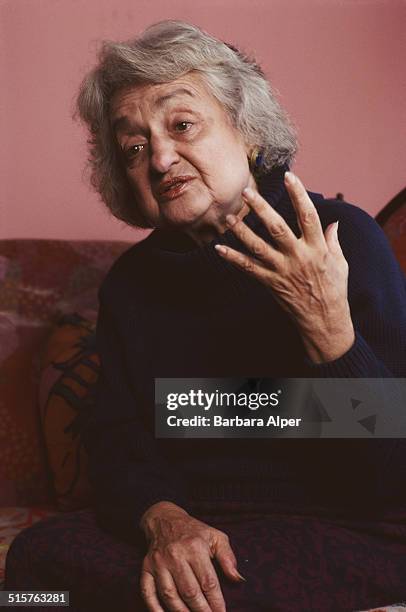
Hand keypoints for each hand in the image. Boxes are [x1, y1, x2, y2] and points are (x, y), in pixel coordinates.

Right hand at [140, 502, 243, 610]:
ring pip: (170, 595)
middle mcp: (175, 555)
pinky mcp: (146, 568)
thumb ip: (228, 557)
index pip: (208, 581)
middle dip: (202, 611)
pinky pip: (147, 592)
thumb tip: (238, 580)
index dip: (216, 601)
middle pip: (189, 591)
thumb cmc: (194, 531)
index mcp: (194, 547)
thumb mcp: (215, 537)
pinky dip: (154, 608)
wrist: (164, 520)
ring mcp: (158, 563)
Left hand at [215, 171, 354, 363]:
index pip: (308, 215)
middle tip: (246, 192)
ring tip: (229, 217)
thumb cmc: (334, 290)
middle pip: (277, 228)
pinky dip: (233, 259)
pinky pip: (249, 269)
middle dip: (261, 209)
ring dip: (241, 232)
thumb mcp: (340, 263)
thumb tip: (332, 222)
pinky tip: (218, 249)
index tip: (289, 176)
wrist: (325, 320)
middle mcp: (299, 257)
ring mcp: (283, 271)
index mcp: (317, 248)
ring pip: (258, 247)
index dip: (299, 194)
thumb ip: (333, 241)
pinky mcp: (271, 283)